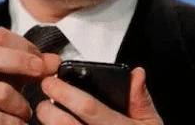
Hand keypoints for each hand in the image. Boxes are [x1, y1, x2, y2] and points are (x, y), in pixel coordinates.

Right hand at [0, 27, 60, 124]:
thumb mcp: (6, 73)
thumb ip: (30, 64)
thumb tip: (56, 61)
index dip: (25, 46)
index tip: (43, 61)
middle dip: (21, 62)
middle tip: (42, 73)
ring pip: (0, 92)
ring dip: (22, 104)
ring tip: (26, 112)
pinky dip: (14, 123)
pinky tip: (16, 123)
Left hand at [36, 67, 162, 124]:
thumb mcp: (150, 123)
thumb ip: (141, 99)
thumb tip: (136, 75)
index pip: (88, 107)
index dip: (66, 92)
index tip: (51, 82)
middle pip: (63, 124)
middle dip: (48, 109)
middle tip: (44, 99)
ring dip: (48, 123)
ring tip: (47, 114)